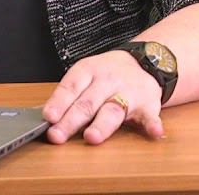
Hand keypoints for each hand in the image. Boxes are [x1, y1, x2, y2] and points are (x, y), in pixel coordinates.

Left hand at [41, 49, 165, 144]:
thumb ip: (68, 96)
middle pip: (87, 102)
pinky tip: (154, 133)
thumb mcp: (85, 76)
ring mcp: (128, 92)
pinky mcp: (147, 104)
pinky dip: (153, 124)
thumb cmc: (106, 75)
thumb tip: (44, 119)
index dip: (59, 102)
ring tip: (92, 137)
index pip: (71, 87)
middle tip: (57, 135)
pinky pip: (150, 116)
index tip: (48, 116)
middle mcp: (107, 81)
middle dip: (71, 121)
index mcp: (88, 71)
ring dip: (102, 125)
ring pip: (113, 110)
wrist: (146, 61)